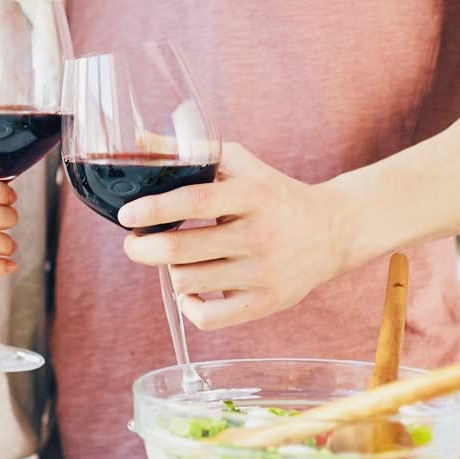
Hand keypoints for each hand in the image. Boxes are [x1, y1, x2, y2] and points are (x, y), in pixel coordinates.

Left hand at [118, 143, 349, 330]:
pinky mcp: (266, 303)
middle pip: (180, 250)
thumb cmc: (272, 193)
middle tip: (135, 243)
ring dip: (170, 272)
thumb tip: (137, 141)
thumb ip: (190, 153)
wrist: (333, 230)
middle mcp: (260, 235)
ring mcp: (264, 273)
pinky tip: (190, 291)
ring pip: (187, 282)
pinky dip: (187, 306)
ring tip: (177, 260)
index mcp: (253, 195)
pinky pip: (207, 317)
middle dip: (143, 248)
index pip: (195, 201)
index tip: (126, 216)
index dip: (154, 209)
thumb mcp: (240, 165)